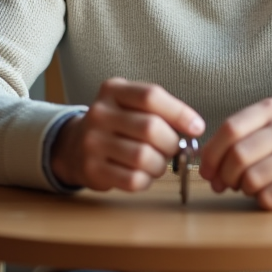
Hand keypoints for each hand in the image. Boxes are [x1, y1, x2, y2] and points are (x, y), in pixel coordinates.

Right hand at [50, 78, 204, 191]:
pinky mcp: (92, 169)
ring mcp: (93, 141)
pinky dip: (146, 180)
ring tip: (158, 163)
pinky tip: (143, 175)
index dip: (179, 112)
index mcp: (113, 90)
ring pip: (143, 157)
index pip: (151, 96)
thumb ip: (159, 111)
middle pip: (150, 128)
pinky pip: (132, 179)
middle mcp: (100, 113)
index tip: (196, 127)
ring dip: (160, 165)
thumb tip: (194, 128)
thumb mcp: (131, 105)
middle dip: (171, 143)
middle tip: (173, 149)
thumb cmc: (116, 125)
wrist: (74, 146)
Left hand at [199, 98, 271, 209]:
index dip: (211, 154)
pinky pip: (269, 197)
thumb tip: (204, 164)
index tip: (207, 171)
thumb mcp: (265, 129)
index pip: (231, 129)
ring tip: (251, 186)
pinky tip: (269, 194)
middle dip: (225, 176)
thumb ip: (235, 139)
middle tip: (226, 184)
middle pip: (238, 155)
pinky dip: (262, 200)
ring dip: (244, 189)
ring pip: (252, 178)